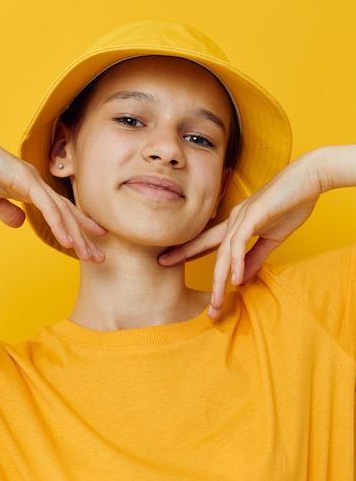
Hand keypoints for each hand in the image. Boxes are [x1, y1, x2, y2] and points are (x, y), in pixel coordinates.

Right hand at [0, 118, 106, 260]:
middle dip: (85, 237)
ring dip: (77, 236)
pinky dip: (59, 224)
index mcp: (30, 188)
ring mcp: (33, 181)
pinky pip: (47, 206)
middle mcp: (37, 183)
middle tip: (99, 258)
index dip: (78, 227)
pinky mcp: (24, 180)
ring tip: (89, 255)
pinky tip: (69, 241)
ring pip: (62, 212)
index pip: (60, 211)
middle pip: (68, 214)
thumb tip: (20, 223)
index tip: (91, 244)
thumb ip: (6, 211)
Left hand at [159, 150, 325, 316]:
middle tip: (169, 273)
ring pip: (224, 252)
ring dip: (219, 279)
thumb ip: (255, 258)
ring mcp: (242, 216)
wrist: (310, 178)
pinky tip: (235, 279)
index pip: (207, 241)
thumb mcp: (272, 239)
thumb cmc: (292, 204)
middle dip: (187, 259)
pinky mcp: (255, 214)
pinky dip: (237, 262)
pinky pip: (240, 242)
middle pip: (208, 247)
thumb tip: (241, 279)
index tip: (169, 262)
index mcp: (236, 224)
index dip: (188, 252)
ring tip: (216, 302)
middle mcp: (234, 219)